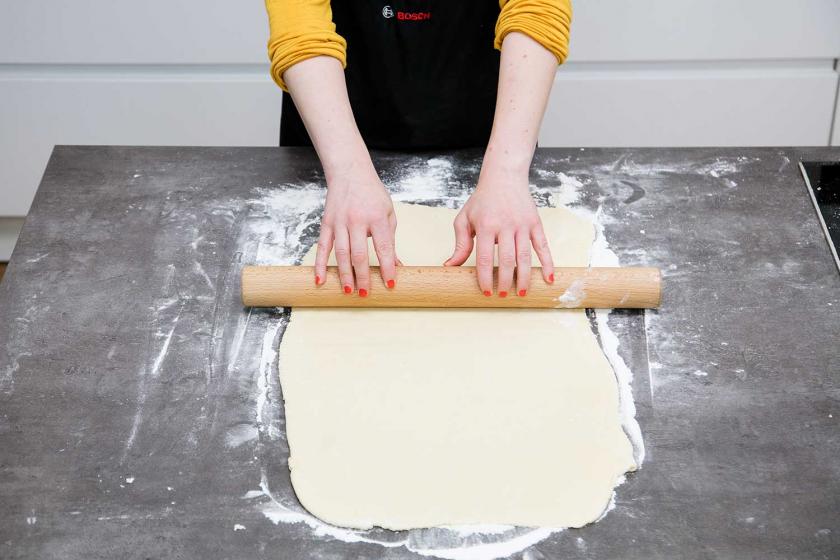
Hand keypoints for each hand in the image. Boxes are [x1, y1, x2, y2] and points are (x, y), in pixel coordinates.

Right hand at [314, 161, 397, 295]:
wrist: (350, 173)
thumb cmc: (372, 194)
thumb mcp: (388, 213)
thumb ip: (390, 240)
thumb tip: (396, 265)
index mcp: (376, 218)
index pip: (383, 247)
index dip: (387, 267)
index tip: (390, 284)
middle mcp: (357, 220)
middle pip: (359, 254)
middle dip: (363, 276)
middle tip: (365, 293)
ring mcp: (339, 222)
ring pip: (340, 253)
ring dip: (344, 274)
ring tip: (349, 290)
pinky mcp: (326, 223)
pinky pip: (322, 247)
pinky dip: (319, 264)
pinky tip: (320, 279)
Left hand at [445, 162, 553, 295]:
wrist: (503, 177)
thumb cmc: (482, 200)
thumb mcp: (464, 219)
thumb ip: (460, 244)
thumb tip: (451, 266)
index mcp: (486, 226)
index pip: (485, 258)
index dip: (485, 278)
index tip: (486, 292)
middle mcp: (506, 226)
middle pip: (507, 260)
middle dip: (505, 281)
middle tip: (503, 295)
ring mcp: (522, 225)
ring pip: (525, 256)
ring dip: (524, 277)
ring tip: (522, 293)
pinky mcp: (535, 224)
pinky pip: (543, 247)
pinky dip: (547, 263)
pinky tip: (548, 278)